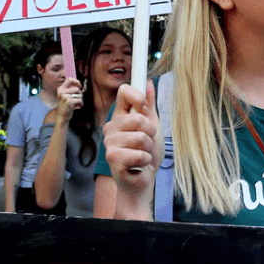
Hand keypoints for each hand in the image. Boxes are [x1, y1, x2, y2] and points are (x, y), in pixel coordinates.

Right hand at [55, 78, 83, 121]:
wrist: (62, 116)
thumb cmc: (65, 105)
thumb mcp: (65, 95)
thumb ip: (69, 89)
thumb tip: (76, 80)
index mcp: (60, 89)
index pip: (69, 79)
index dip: (77, 81)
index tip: (79, 86)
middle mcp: (61, 92)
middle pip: (77, 88)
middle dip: (80, 94)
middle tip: (78, 98)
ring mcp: (65, 97)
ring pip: (79, 95)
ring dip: (80, 100)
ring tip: (76, 103)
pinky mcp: (69, 102)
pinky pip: (80, 100)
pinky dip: (81, 104)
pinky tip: (77, 107)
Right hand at [103, 82, 158, 209]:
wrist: (143, 180)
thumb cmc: (147, 154)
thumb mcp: (153, 126)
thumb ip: (149, 106)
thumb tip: (149, 83)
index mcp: (120, 116)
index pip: (124, 92)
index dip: (138, 97)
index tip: (145, 108)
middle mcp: (111, 127)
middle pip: (138, 117)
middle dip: (151, 133)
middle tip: (147, 143)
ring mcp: (110, 142)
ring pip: (140, 137)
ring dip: (149, 149)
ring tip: (143, 155)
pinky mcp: (112, 158)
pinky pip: (139, 154)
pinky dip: (146, 160)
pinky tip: (139, 164)